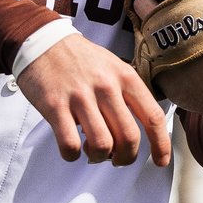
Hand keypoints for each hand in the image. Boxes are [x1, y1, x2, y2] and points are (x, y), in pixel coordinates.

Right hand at [16, 33, 170, 166]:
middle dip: (125, 157)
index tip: (159, 160)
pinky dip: (72, 155)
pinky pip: (70, 144)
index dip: (160, 144)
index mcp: (125, 77)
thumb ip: (126, 94)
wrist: (42, 41)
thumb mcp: (112, 66)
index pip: (152, 117)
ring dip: (99, 157)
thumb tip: (133, 132)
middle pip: (129, 138)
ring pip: (102, 145)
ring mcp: (79, 96)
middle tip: (117, 159)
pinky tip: (71, 148)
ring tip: (92, 151)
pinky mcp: (54, 106)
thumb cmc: (79, 58)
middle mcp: (106, 86)